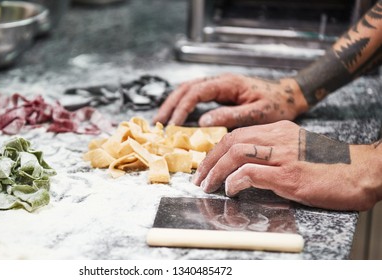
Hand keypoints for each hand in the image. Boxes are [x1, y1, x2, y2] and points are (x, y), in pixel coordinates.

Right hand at [153, 74, 308, 127]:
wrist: (289, 96)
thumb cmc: (277, 105)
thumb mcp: (257, 113)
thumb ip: (231, 116)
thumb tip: (204, 121)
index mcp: (228, 84)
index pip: (196, 92)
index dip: (182, 108)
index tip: (174, 124)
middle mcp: (220, 81)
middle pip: (187, 88)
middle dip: (171, 104)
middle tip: (159, 123)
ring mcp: (219, 85)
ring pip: (188, 90)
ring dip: (174, 103)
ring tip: (162, 120)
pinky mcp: (220, 92)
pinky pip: (196, 95)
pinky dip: (183, 104)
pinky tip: (177, 116)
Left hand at [192, 120, 381, 210]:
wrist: (363, 171)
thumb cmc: (331, 165)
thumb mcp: (299, 150)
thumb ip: (274, 152)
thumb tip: (247, 167)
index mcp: (280, 130)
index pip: (237, 134)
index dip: (216, 149)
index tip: (206, 165)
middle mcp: (279, 138)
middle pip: (231, 141)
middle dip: (209, 160)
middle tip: (199, 178)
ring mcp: (284, 156)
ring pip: (236, 153)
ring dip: (216, 171)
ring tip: (207, 186)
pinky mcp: (290, 175)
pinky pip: (252, 173)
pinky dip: (235, 180)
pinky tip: (230, 189)